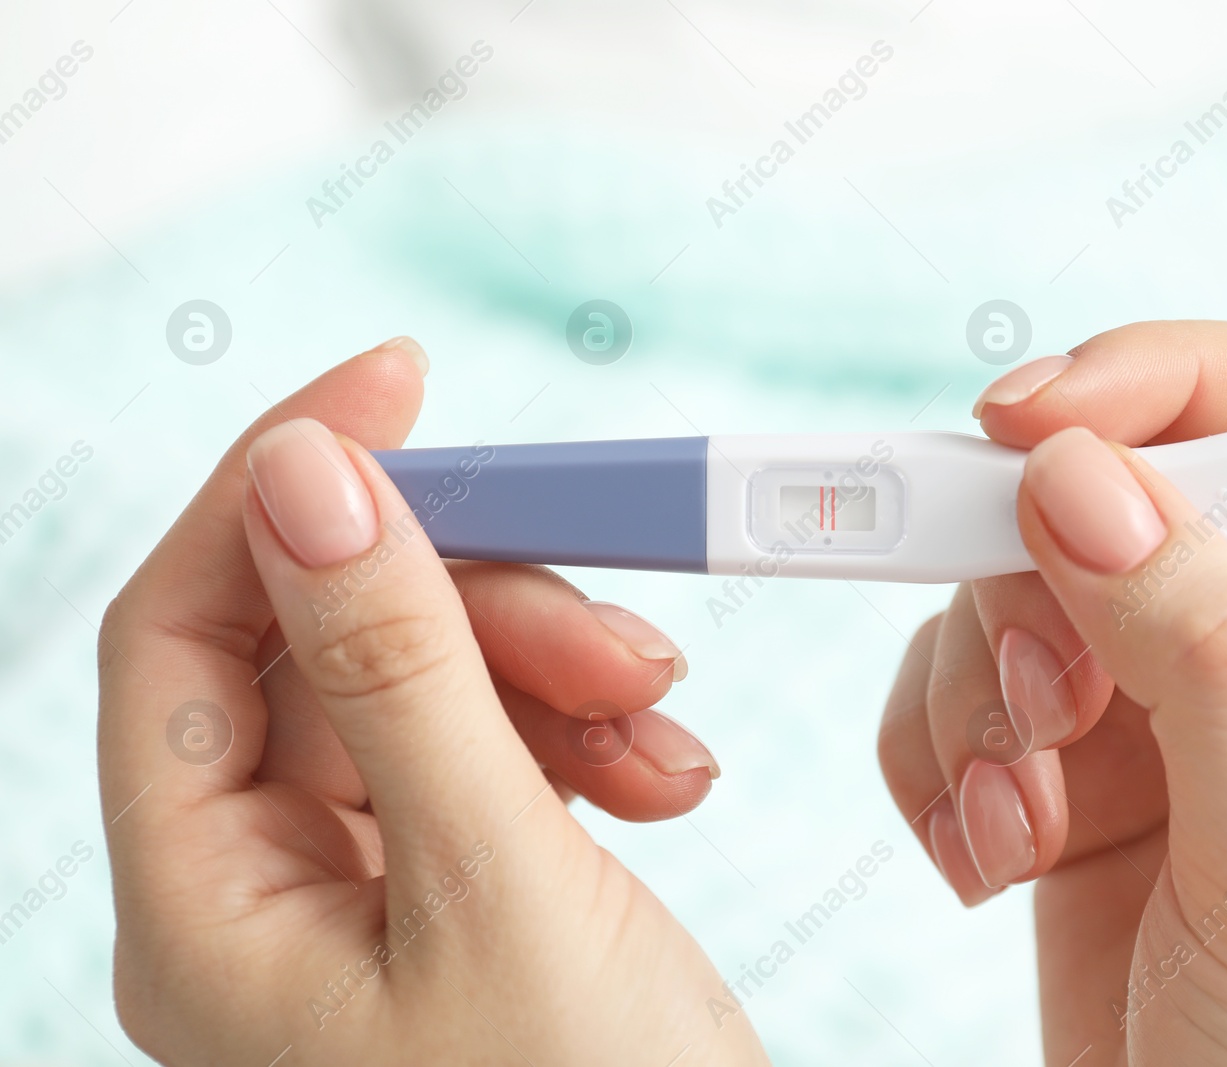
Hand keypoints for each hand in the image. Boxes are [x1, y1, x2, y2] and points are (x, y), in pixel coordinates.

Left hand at [98, 340, 764, 1064]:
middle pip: (330, 650)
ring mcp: (363, 898)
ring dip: (558, 674)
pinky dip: (586, 735)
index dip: (283, 486)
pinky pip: (496, 753)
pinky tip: (666, 772)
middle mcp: (261, 898)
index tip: (404, 383)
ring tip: (668, 729)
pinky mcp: (458, 895)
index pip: (184, 627)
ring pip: (428, 690)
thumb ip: (398, 672)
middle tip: (626, 635)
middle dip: (487, 608)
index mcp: (208, 912)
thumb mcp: (498, 887)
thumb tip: (304, 471)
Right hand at [878, 322, 1226, 1064]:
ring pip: (1005, 588)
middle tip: (1038, 713)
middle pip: (1112, 489)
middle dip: (1034, 588)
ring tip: (1027, 834)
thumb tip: (1080, 472)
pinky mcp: (1061, 762)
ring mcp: (1154, 699)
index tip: (1021, 424)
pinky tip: (992, 859)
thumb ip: (1201, 652)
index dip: (1158, 382)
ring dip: (980, 705)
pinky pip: (948, 684)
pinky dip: (937, 760)